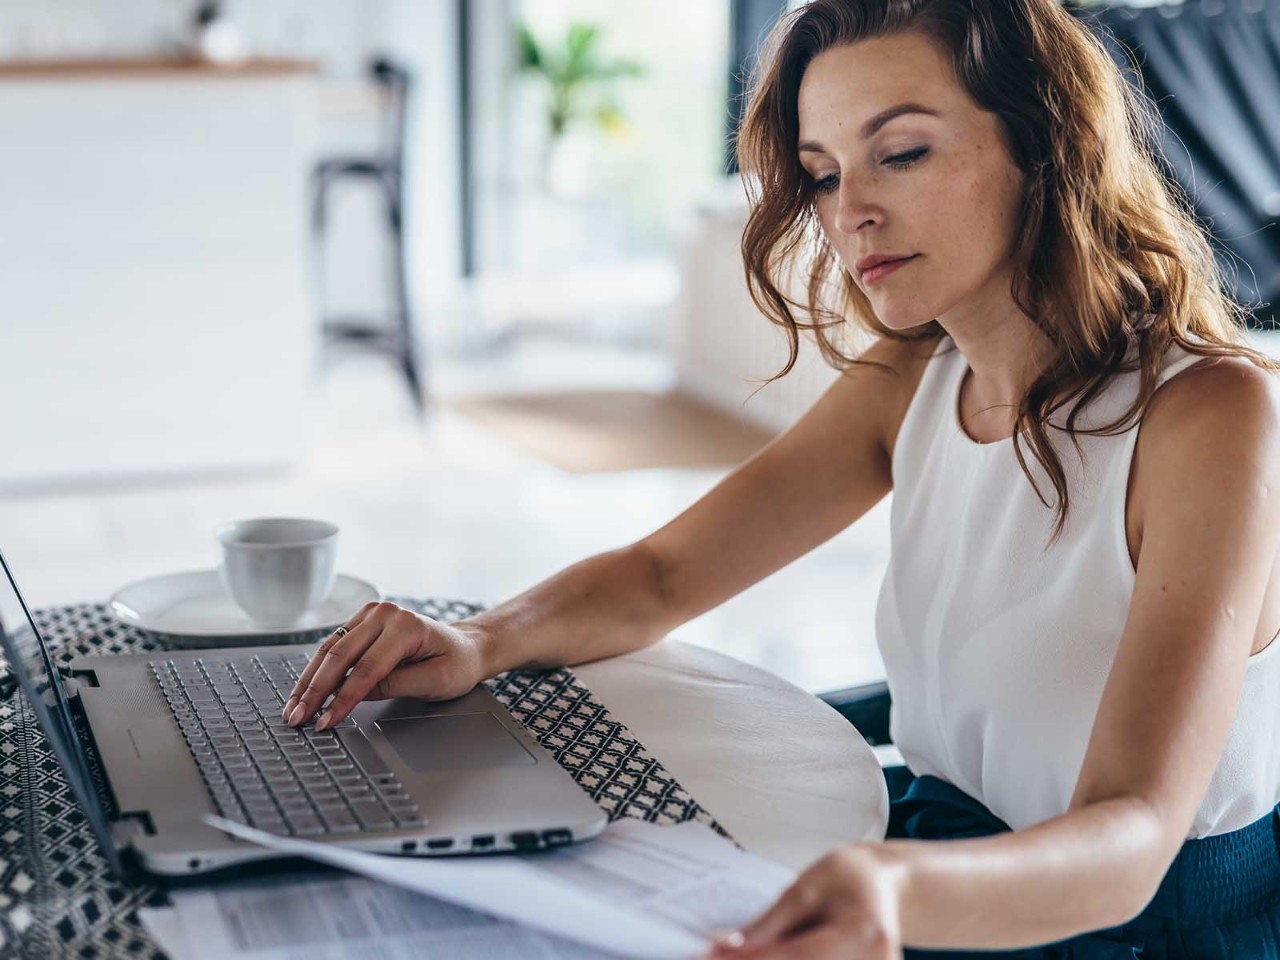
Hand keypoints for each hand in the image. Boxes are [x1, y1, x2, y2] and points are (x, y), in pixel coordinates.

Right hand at [282, 601, 489, 729]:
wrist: (465, 647)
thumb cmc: (457, 664)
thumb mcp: (435, 680)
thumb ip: (395, 685)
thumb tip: (355, 694)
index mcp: (406, 626)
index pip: (366, 668)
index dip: (342, 698)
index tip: (325, 721)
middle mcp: (385, 614)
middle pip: (340, 656)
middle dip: (315, 691)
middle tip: (297, 718)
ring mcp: (371, 615)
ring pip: (330, 650)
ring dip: (309, 681)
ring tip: (293, 708)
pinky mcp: (361, 622)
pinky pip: (334, 646)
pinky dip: (317, 670)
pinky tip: (304, 690)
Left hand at [708, 845, 905, 958]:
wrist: (886, 887)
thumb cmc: (848, 878)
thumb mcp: (805, 888)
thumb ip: (770, 924)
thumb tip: (729, 949)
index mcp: (862, 933)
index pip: (794, 956)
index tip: (711, 957)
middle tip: (717, 954)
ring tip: (741, 951)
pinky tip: (769, 953)